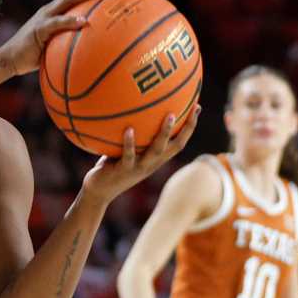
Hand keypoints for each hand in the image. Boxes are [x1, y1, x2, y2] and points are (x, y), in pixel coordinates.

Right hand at [0, 0, 118, 74]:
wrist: (8, 60)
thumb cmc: (32, 57)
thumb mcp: (53, 47)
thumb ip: (68, 43)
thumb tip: (91, 52)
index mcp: (54, 12)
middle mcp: (49, 10)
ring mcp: (44, 17)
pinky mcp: (39, 29)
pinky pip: (57, 23)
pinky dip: (71, 21)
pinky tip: (84, 21)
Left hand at [81, 107, 200, 203]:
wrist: (99, 191)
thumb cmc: (112, 165)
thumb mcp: (125, 149)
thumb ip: (134, 135)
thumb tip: (132, 108)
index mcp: (156, 158)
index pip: (179, 142)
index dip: (190, 126)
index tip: (197, 106)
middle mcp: (152, 163)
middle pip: (176, 146)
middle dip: (186, 128)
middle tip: (193, 109)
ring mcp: (139, 167)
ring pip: (157, 150)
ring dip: (165, 133)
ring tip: (170, 116)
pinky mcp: (124, 171)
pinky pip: (128, 155)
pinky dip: (129, 143)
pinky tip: (129, 129)